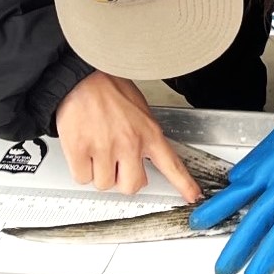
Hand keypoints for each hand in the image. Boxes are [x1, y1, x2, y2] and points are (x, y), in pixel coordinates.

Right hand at [55, 71, 200, 200]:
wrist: (82, 77)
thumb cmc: (110, 89)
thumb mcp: (141, 111)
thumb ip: (146, 137)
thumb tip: (146, 159)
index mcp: (150, 133)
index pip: (172, 165)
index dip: (184, 184)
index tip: (192, 196)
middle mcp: (130, 143)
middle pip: (131, 186)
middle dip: (123, 179)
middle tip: (117, 165)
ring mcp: (105, 148)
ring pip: (104, 184)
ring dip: (100, 172)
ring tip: (97, 148)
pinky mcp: (81, 150)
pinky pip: (83, 177)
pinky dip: (82, 169)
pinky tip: (84, 150)